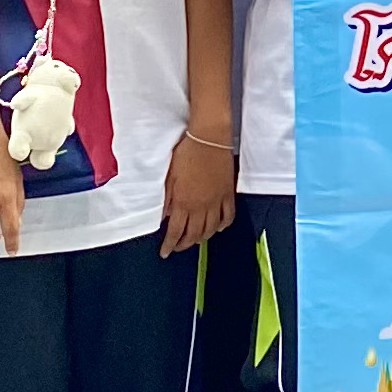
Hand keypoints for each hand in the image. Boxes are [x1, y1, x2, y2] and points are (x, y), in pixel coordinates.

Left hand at [162, 133, 237, 253]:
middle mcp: (201, 206)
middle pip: (193, 234)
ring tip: (195, 240)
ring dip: (202, 238)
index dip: (170, 245)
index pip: (176, 232)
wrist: (209, 139)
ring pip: (210, 229)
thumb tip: (164, 215)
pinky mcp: (227, 194)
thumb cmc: (187, 153)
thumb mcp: (169, 176)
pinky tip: (218, 228)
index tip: (165, 252)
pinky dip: (222, 225)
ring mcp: (216, 202)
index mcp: (184, 202)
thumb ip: (167, 198)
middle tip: (178, 247)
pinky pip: (227, 216)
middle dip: (184, 244)